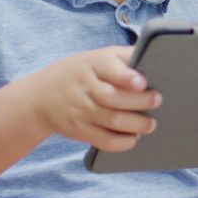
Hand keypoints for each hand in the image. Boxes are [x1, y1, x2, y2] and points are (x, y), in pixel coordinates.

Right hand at [26, 46, 160, 152]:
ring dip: (136, 124)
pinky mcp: (80, 130)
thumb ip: (123, 57)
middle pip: (113, 97)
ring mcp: (81, 110)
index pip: (108, 68)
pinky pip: (104, 141)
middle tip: (157, 100)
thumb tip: (154, 54)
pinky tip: (134, 138)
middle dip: (139, 102)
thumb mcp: (96, 57)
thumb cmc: (81, 73)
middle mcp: (85, 87)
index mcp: (92, 64)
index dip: (126, 77)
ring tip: (151, 123)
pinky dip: (122, 142)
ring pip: (112, 120)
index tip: (142, 82)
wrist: (40, 97)